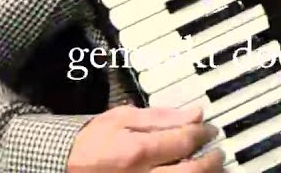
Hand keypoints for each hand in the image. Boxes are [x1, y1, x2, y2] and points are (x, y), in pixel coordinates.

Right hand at [67, 106, 223, 172]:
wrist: (62, 166)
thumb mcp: (122, 119)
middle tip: (218, 153)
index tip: (210, 130)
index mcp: (137, 152)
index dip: (203, 134)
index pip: (183, 142)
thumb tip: (195, 113)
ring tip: (213, 169)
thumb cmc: (93, 140)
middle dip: (210, 162)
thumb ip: (161, 117)